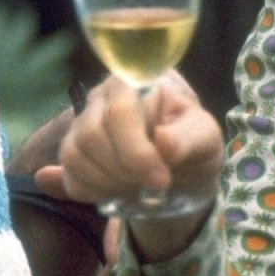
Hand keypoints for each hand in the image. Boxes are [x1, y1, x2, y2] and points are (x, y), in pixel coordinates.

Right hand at [56, 72, 221, 261]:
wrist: (181, 166)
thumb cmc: (192, 143)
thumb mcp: (205, 139)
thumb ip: (188, 138)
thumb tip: (163, 143)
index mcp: (135, 82)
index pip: (120, 111)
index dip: (136, 152)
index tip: (161, 180)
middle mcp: (101, 96)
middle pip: (92, 135)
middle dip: (124, 170)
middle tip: (153, 186)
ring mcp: (81, 122)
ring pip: (74, 154)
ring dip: (109, 183)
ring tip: (138, 187)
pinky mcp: (72, 150)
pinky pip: (69, 175)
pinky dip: (94, 192)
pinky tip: (118, 192)